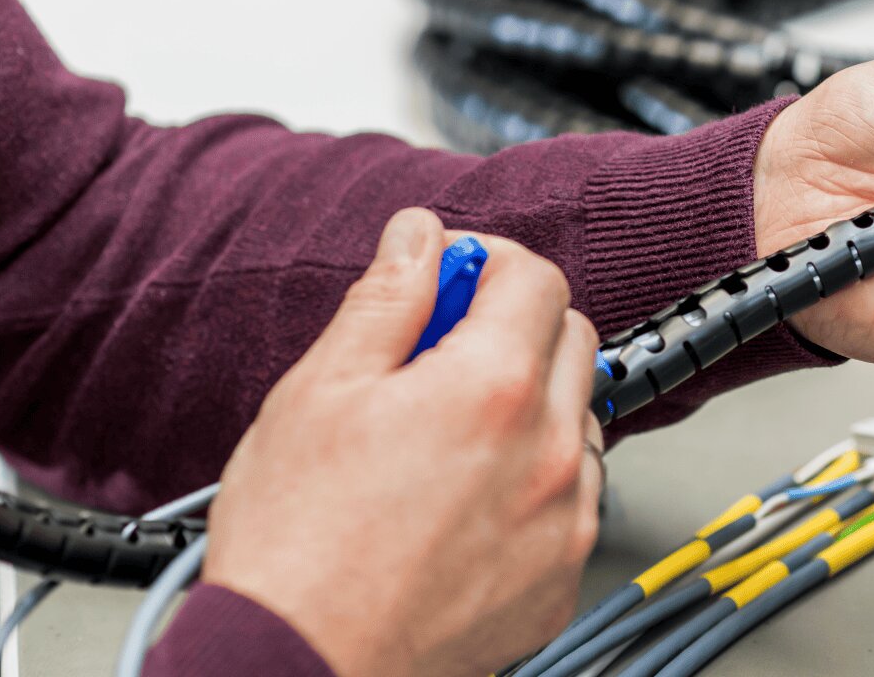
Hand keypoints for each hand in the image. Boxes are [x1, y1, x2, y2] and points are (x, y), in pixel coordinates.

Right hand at [204, 209, 602, 676]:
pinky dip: (535, 481)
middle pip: (571, 338)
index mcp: (490, 388)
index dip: (489, 265)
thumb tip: (419, 238)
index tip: (453, 282)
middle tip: (439, 357)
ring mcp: (565, 516)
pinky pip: (575, 496)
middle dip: (514, 327)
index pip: (537, 277)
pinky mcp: (564, 572)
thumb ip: (387, 301)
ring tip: (444, 441)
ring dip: (529, 406)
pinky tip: (464, 501)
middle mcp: (548, 448)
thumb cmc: (297, 547)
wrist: (299, 669)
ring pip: (576, 417)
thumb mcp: (318, 392)